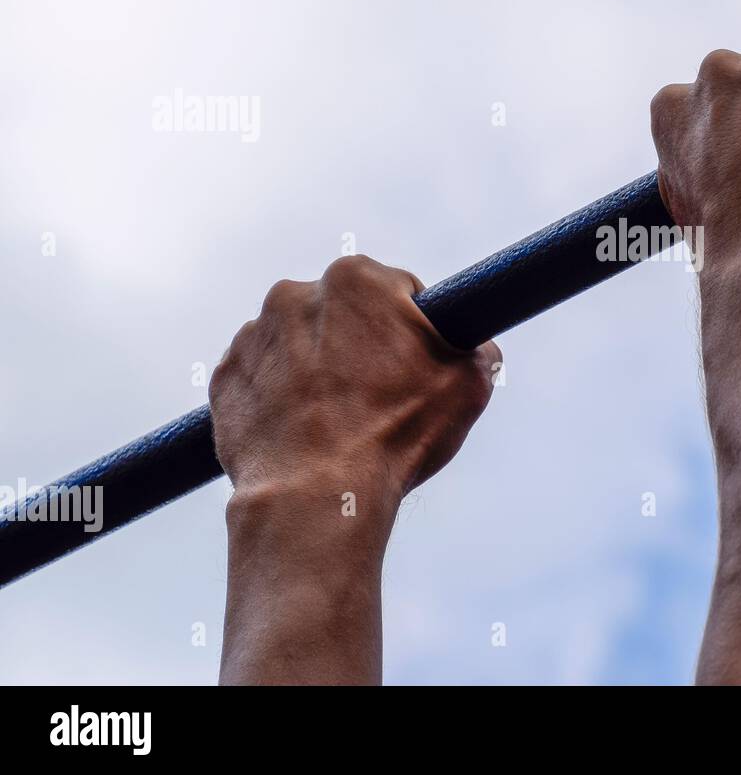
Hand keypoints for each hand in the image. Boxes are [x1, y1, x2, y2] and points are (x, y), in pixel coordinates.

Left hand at [210, 254, 500, 520]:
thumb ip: (479, 351)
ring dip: (318, 370)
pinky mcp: (226, 377)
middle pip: (344, 315)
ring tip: (339, 421)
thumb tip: (478, 350)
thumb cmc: (394, 435)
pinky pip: (263, 378)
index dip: (415, 329)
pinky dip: (281, 397)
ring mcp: (253, 336)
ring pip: (300, 344)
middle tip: (380, 396)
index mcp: (357, 280)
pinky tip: (305, 431)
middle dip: (361, 345)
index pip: (399, 291)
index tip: (417, 363)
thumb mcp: (468, 386)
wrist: (314, 496)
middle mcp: (295, 294)